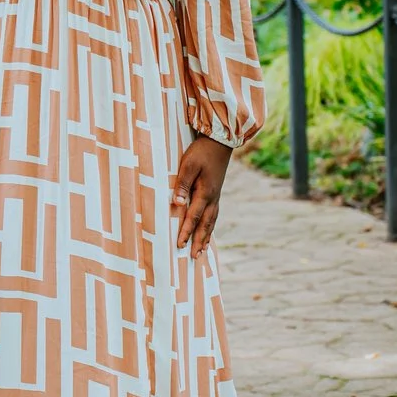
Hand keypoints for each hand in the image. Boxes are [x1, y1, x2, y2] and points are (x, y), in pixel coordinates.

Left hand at [170, 135, 233, 253]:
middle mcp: (213, 198)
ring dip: (206, 236)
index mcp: (206, 193)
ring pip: (211, 221)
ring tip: (201, 250)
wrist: (220, 141)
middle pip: (205, 224)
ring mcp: (216, 196)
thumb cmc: (202, 151)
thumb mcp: (189, 165)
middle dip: (199, 241)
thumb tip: (176, 203)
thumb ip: (182, 184)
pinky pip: (213, 214)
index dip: (186, 231)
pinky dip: (210, 226)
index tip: (179, 245)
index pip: (193, 217)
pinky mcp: (216, 192)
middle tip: (194, 256)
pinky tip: (207, 230)